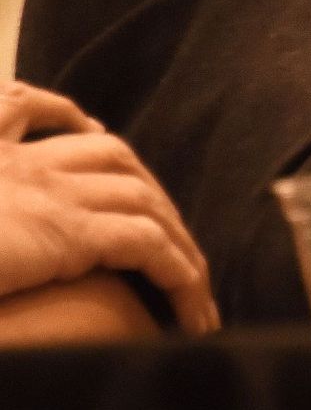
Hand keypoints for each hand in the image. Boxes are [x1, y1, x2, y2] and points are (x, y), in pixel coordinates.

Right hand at [0, 83, 216, 336]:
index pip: (25, 103)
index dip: (66, 117)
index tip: (88, 130)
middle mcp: (14, 160)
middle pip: (107, 154)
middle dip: (143, 187)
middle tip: (168, 232)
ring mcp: (47, 191)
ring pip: (141, 197)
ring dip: (176, 236)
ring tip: (194, 283)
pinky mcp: (69, 233)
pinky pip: (150, 246)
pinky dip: (182, 274)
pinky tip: (193, 306)